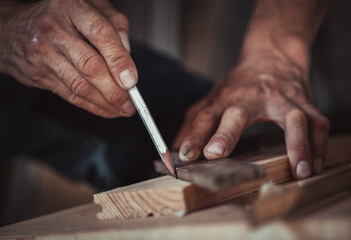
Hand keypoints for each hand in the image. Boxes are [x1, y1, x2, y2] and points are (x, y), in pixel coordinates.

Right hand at [0, 0, 135, 117]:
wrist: (11, 30)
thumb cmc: (59, 17)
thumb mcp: (90, 6)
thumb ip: (115, 24)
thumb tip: (127, 55)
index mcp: (72, 6)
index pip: (101, 34)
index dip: (119, 60)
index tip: (132, 80)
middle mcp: (54, 28)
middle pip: (90, 65)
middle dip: (114, 90)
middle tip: (130, 102)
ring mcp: (43, 52)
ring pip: (80, 85)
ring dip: (105, 102)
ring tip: (121, 109)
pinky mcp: (38, 74)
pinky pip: (70, 95)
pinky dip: (91, 106)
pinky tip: (105, 109)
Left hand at [173, 50, 329, 178]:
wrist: (271, 58)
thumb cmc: (238, 86)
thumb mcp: (212, 99)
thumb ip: (193, 123)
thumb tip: (174, 147)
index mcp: (224, 100)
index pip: (204, 117)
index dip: (194, 135)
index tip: (185, 154)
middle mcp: (250, 98)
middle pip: (238, 113)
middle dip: (226, 134)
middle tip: (215, 154)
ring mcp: (280, 99)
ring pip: (291, 117)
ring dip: (297, 143)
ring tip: (299, 170)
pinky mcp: (303, 102)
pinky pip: (317, 123)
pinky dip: (318, 145)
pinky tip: (315, 165)